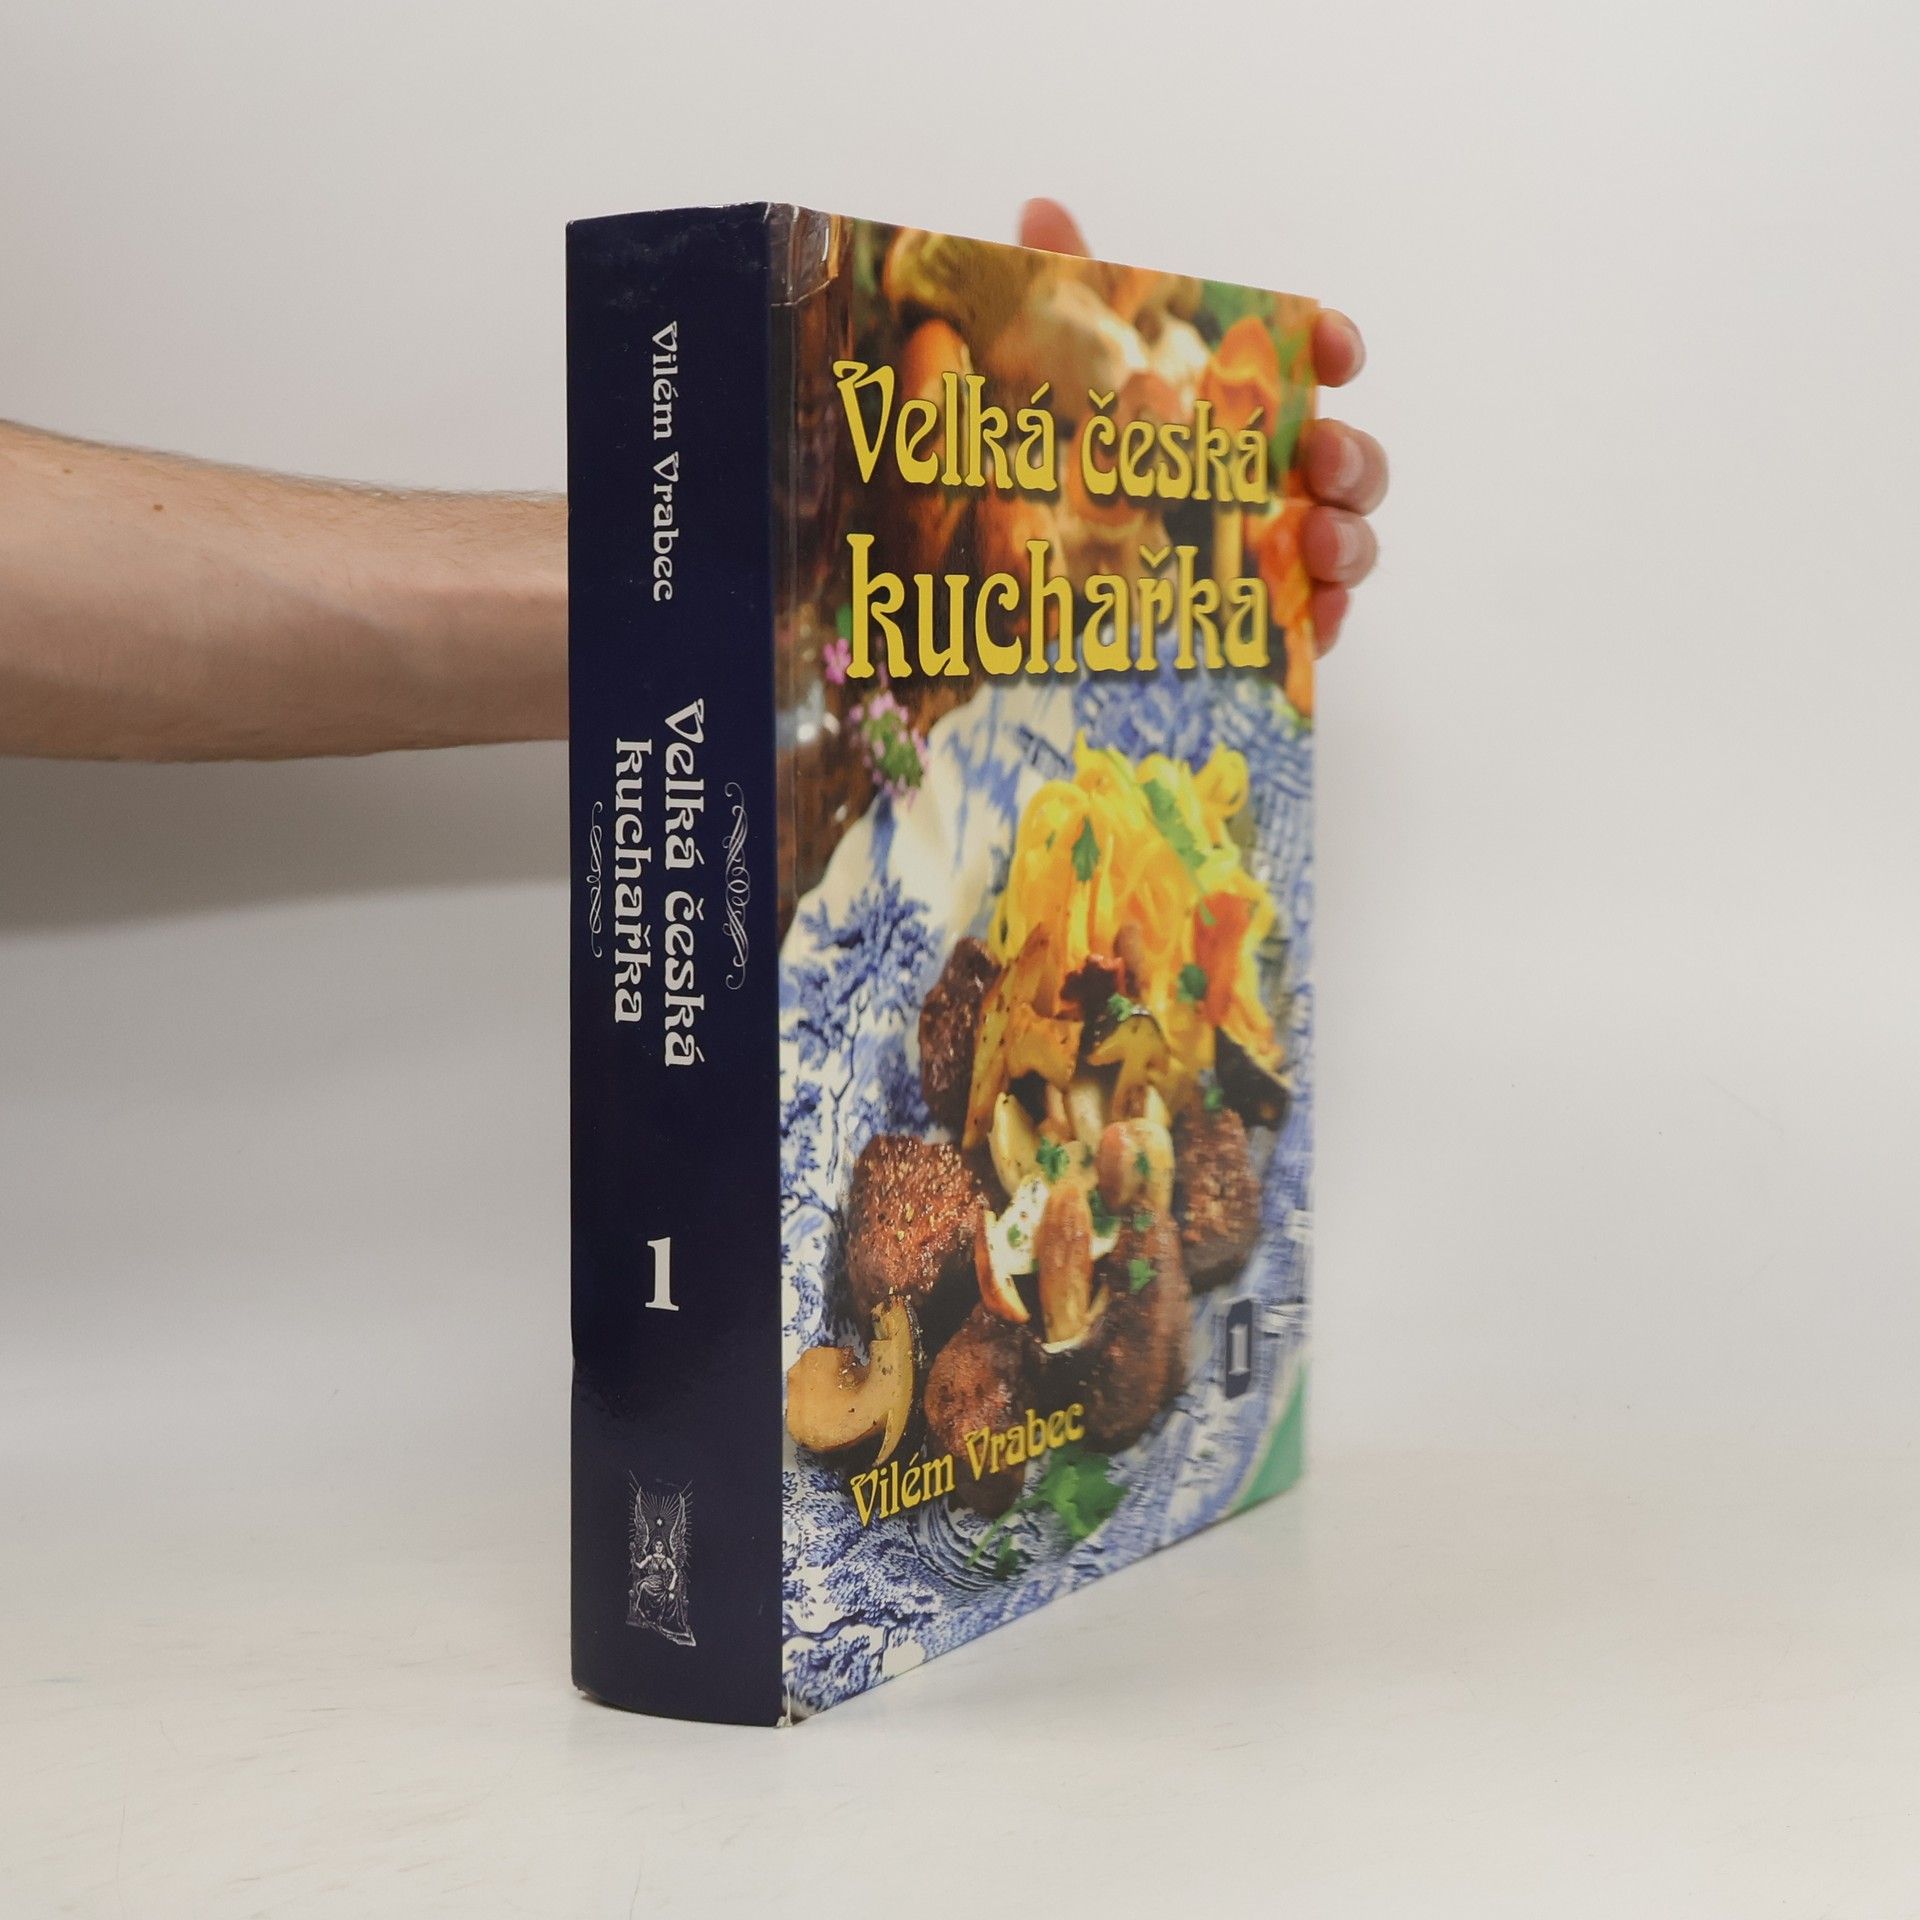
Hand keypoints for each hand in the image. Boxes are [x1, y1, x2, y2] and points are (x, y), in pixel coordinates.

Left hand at [1019, 199, 1383, 654]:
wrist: (1031, 579)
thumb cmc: (1081, 453)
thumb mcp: (1066, 370)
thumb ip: (1071, 293)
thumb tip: (1040, 212)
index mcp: (1247, 405)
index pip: (1315, 364)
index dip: (1334, 348)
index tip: (1329, 342)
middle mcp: (1276, 476)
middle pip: (1349, 461)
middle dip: (1353, 455)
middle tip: (1321, 457)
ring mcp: (1277, 551)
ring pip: (1345, 542)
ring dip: (1349, 539)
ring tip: (1316, 541)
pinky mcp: (1264, 622)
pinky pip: (1313, 624)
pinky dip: (1324, 620)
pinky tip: (1314, 617)